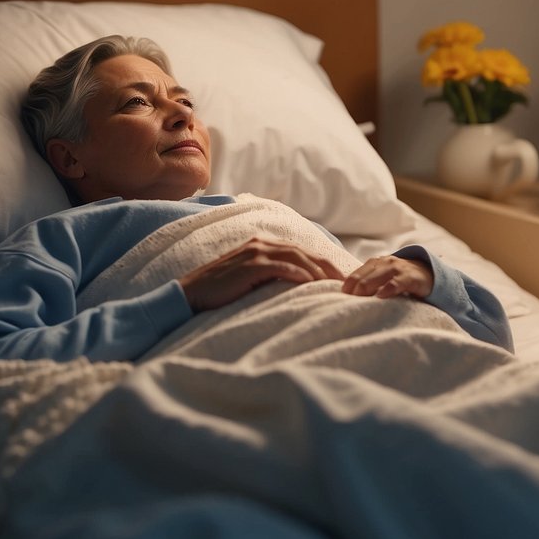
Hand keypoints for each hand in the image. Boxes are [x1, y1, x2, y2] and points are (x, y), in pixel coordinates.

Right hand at [178, 236, 344, 312]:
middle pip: (304, 252)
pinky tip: (311, 284)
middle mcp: (262, 243)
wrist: (191, 295)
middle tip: (347, 282)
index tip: (342, 278)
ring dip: (317, 271)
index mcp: (264, 245)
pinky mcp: (250, 265)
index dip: (324, 264)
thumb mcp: (252, 281)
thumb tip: (299, 289)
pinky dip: (297, 274)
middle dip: (328, 266)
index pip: (302, 252)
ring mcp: (255, 252)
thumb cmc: (222, 293)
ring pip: (296, 257)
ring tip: (334, 285)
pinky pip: (280, 267)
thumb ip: (272, 277)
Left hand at [341, 255, 432, 299]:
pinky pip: (396, 282)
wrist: (429, 274)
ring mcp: (397, 268)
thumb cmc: (400, 280)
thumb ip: (366, 284)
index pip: (353, 276)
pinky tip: (380, 297)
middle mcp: (384, 263)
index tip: (339, 302)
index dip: (346, 290)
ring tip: (358, 302)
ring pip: (376, 278)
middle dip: (353, 292)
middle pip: (362, 278)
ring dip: (366, 290)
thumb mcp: (382, 279)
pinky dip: (388, 289)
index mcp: (373, 264)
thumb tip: (344, 298)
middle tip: (345, 307)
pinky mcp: (411, 277)